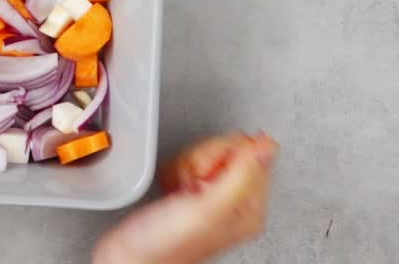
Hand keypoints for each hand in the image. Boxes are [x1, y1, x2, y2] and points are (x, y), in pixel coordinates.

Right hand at [93, 132, 277, 263]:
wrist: (129, 256)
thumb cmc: (165, 244)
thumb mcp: (208, 207)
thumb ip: (242, 175)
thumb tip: (269, 146)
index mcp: (250, 209)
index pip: (251, 153)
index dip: (224, 155)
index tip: (208, 174)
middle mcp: (235, 203)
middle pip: (229, 151)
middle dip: (202, 161)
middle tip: (192, 185)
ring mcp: (213, 196)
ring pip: (206, 153)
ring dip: (185, 166)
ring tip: (180, 190)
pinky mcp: (192, 190)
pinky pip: (187, 161)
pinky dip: (174, 171)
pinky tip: (172, 189)